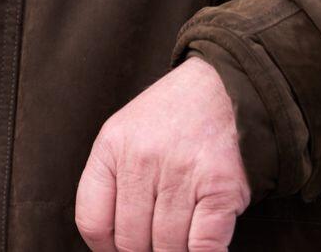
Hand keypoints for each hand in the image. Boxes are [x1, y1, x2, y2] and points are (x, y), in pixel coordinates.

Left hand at [75, 53, 250, 250]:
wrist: (227, 87)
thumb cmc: (174, 118)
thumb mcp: (127, 134)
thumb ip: (114, 182)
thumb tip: (115, 246)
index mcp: (113, 145)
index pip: (93, 221)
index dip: (107, 248)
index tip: (121, 249)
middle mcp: (143, 158)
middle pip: (131, 241)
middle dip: (146, 250)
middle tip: (159, 240)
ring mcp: (182, 172)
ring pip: (168, 248)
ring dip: (176, 250)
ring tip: (183, 236)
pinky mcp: (220, 186)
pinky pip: (203, 246)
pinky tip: (203, 244)